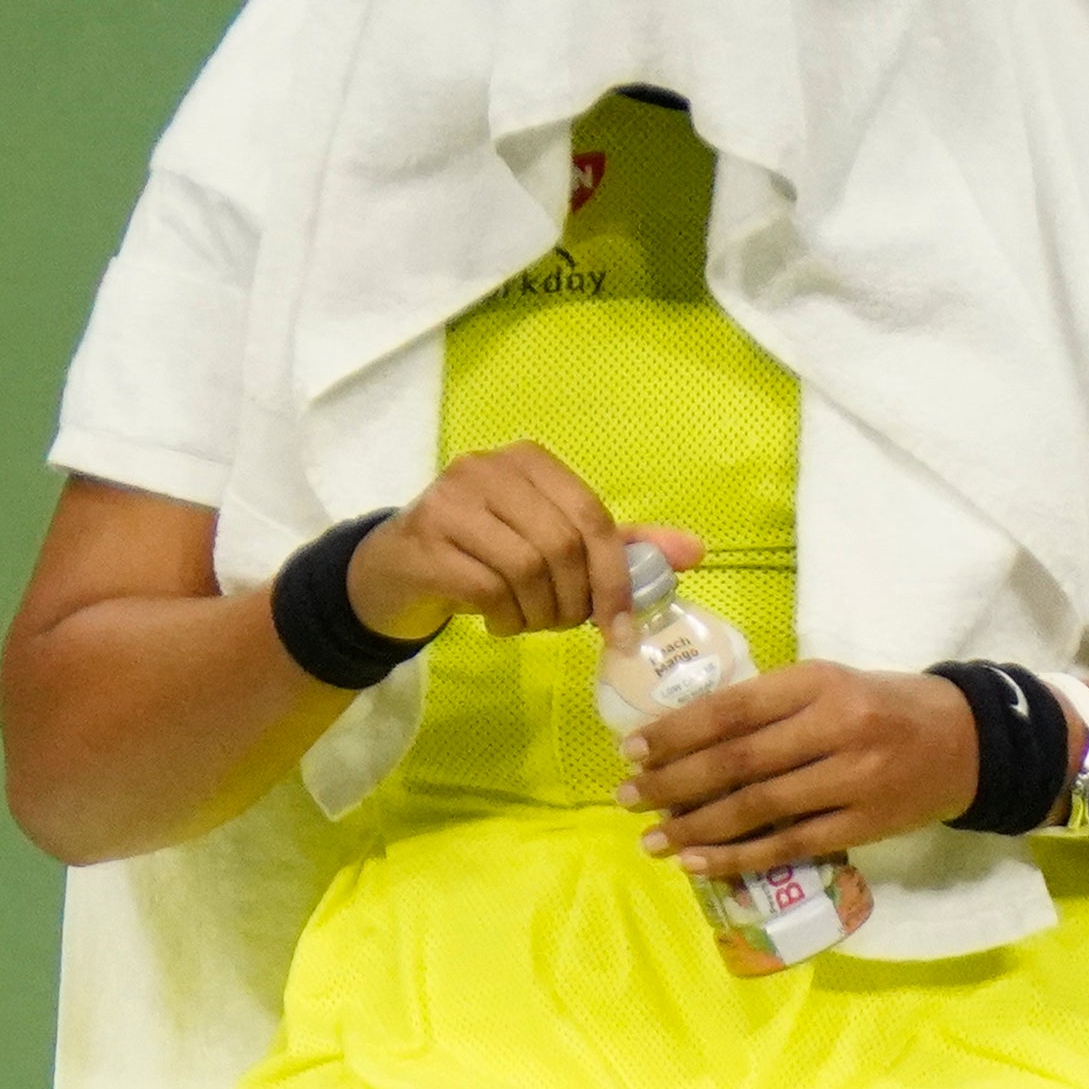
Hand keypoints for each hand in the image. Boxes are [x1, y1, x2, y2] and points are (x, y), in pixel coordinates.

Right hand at [346, 444, 625, 641]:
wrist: (392, 573)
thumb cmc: (481, 554)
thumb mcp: (552, 543)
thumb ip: (619, 546)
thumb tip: (696, 551)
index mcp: (530, 461)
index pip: (592, 517)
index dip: (615, 578)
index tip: (619, 627)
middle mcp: (489, 468)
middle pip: (562, 545)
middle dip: (574, 601)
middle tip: (562, 624)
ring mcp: (452, 501)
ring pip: (526, 567)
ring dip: (538, 613)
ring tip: (526, 622)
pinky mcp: (425, 541)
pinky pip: (488, 589)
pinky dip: (504, 617)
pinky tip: (496, 621)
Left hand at [622, 662, 986, 877]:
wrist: (967, 740)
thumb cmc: (882, 706)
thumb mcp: (830, 683)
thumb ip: (771, 705)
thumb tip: (687, 738)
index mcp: (818, 682)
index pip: (732, 709)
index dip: (676, 732)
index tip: (632, 749)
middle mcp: (835, 727)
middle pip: (737, 761)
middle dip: (673, 783)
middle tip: (626, 797)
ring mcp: (853, 779)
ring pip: (759, 808)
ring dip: (697, 826)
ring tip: (653, 839)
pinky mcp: (866, 824)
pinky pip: (790, 845)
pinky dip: (740, 857)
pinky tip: (700, 863)